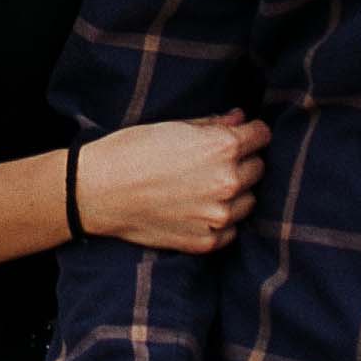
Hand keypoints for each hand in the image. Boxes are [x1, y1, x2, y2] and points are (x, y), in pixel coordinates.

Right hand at [75, 115, 269, 252]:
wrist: (98, 192)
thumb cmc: (131, 150)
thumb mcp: (172, 125)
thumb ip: (213, 124)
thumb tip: (240, 119)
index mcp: (222, 147)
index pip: (262, 135)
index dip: (251, 132)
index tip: (241, 135)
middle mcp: (228, 182)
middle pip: (258, 168)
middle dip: (242, 162)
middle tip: (213, 162)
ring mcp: (219, 216)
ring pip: (248, 201)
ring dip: (235, 193)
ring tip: (203, 187)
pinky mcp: (207, 241)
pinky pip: (231, 229)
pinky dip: (220, 220)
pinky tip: (196, 209)